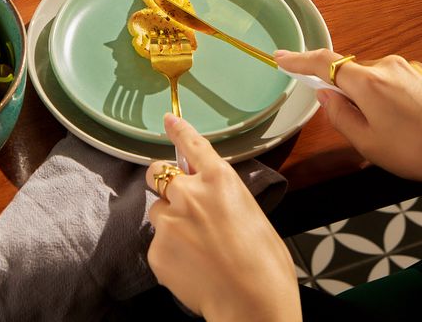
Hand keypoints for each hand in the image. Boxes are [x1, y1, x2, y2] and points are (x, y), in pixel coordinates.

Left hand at [146, 114, 300, 321]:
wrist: (252, 301)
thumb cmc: (264, 260)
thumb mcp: (249, 210)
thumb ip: (222, 194)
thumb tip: (207, 193)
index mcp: (219, 178)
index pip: (192, 144)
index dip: (178, 129)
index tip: (169, 119)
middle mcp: (189, 193)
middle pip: (157, 173)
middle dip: (163, 182)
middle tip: (178, 202)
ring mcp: (170, 222)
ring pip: (157, 211)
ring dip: (169, 221)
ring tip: (195, 246)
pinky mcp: (157, 251)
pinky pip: (157, 244)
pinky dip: (170, 253)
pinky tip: (192, 267)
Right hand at [275, 49, 421, 202]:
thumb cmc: (415, 152)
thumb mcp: (368, 145)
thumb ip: (340, 116)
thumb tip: (324, 93)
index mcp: (366, 81)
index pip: (323, 63)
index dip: (299, 61)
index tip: (279, 58)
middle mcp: (389, 64)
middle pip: (357, 73)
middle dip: (353, 93)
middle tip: (366, 129)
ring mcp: (417, 67)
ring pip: (385, 78)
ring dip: (383, 98)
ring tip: (402, 134)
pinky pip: (411, 83)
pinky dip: (408, 99)